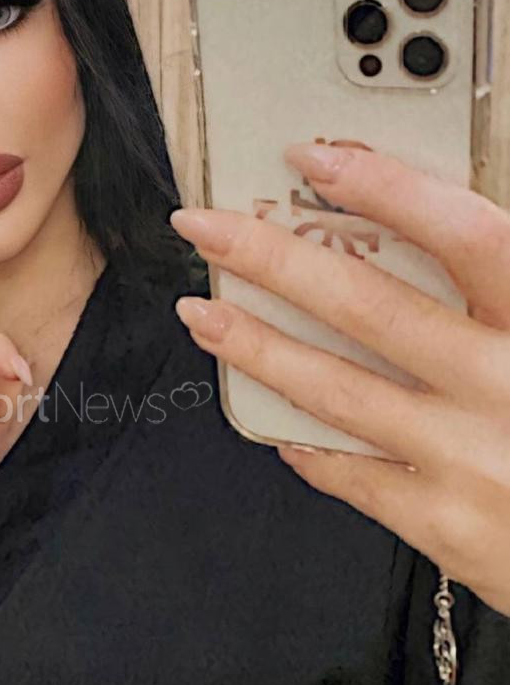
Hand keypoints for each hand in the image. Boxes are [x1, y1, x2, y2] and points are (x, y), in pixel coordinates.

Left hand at [170, 141, 509, 617]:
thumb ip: (509, 289)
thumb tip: (436, 233)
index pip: (464, 235)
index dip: (387, 190)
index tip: (316, 160)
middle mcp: (505, 386)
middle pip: (370, 306)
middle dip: (274, 260)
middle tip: (208, 228)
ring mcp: (468, 459)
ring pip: (337, 390)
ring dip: (258, 347)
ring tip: (204, 313)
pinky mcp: (442, 523)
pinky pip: (350, 474)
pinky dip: (304, 442)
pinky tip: (271, 421)